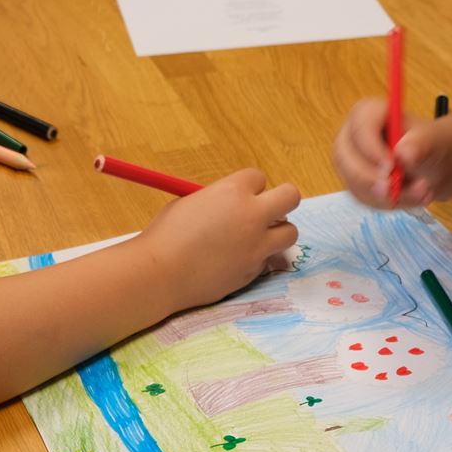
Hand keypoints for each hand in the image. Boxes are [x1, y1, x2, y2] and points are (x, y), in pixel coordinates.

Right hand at [137, 169, 300, 307]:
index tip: (237, 197)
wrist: (161, 273)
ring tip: (256, 238)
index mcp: (233, 191)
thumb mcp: (189, 203)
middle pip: (290, 196)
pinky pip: (266, 259)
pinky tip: (233, 262)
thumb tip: (230, 206)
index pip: (259, 178)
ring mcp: (257, 245)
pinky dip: (256, 259)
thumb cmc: (166, 235)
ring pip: (290, 232)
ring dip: (277, 233)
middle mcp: (252, 215)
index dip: (249, 187)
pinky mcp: (254, 270)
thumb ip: (217, 201)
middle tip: (268, 211)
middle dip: (281, 201)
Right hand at [332, 97, 443, 207]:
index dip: (371, 149)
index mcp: (367, 114)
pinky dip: (389, 203)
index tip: (391, 166)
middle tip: (393, 190)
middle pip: (344, 159)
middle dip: (369, 178)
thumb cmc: (429, 144)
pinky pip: (364, 198)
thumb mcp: (433, 140)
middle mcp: (351, 137)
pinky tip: (412, 197)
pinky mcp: (355, 184)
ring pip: (355, 184)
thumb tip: (403, 153)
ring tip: (421, 193)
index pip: (359, 128)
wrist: (433, 165)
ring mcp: (350, 162)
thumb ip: (421, 144)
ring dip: (387, 195)